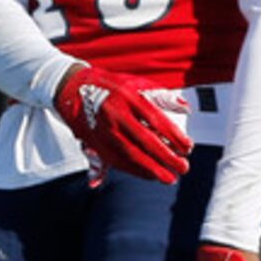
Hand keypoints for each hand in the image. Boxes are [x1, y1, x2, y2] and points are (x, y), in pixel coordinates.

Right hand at [55, 66, 191, 183]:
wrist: (72, 88)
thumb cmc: (110, 85)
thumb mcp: (137, 83)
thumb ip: (162, 95)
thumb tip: (185, 108)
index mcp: (128, 96)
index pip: (157, 120)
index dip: (174, 136)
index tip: (188, 147)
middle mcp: (115, 113)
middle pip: (145, 141)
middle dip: (167, 158)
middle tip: (183, 168)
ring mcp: (103, 129)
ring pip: (130, 154)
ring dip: (151, 169)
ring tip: (168, 177)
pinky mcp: (95, 142)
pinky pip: (116, 161)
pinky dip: (134, 170)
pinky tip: (149, 175)